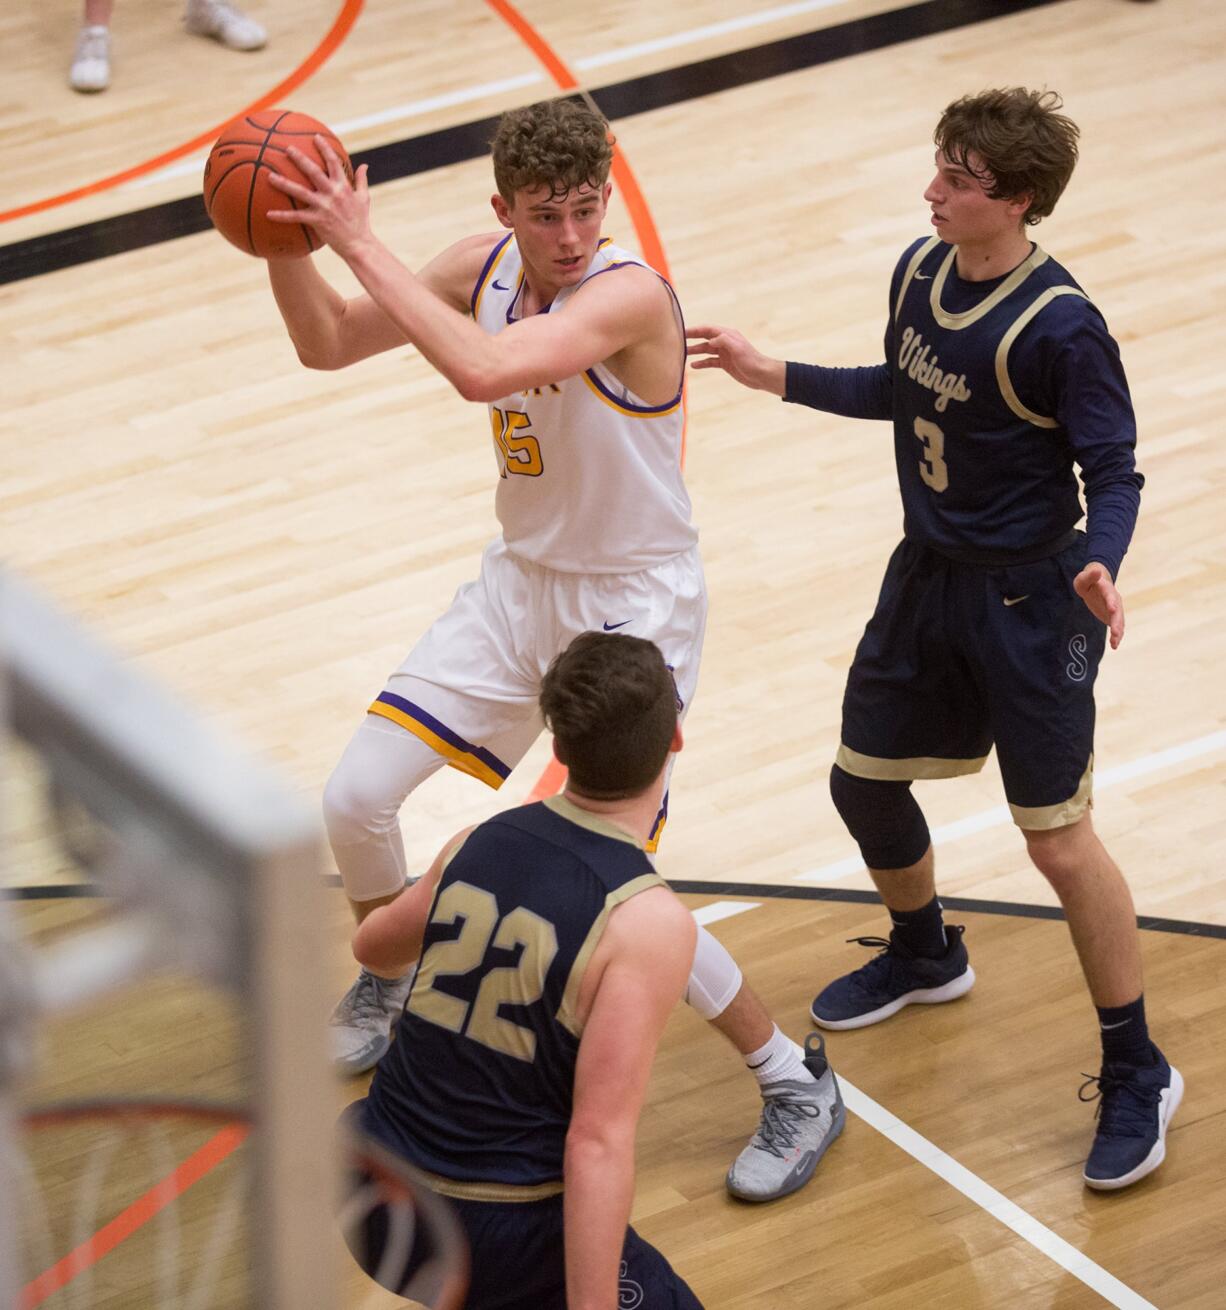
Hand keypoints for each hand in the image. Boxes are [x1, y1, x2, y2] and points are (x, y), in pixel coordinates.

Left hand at [266, 136, 371, 259]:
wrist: (359, 244)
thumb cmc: (361, 222)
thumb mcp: (364, 199)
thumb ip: (362, 180)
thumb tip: (364, 165)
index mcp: (344, 187)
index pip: (333, 162)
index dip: (324, 148)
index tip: (316, 137)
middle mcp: (333, 194)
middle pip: (313, 171)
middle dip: (300, 158)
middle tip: (287, 148)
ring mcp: (324, 207)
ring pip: (300, 192)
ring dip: (284, 184)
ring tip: (269, 176)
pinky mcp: (317, 221)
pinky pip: (296, 217)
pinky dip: (282, 216)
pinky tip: (268, 214)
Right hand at [685, 324, 784, 394]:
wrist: (761, 375)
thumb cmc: (751, 360)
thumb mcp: (737, 348)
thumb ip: (723, 340)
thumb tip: (710, 340)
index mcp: (728, 335)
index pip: (708, 329)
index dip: (695, 330)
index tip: (682, 331)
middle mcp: (725, 342)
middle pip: (705, 338)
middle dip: (692, 338)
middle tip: (678, 340)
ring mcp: (724, 353)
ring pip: (706, 350)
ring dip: (695, 351)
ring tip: (683, 354)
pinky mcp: (725, 364)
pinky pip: (710, 362)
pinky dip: (702, 363)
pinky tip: (693, 366)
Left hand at [1074, 561, 1124, 648]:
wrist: (1095, 585)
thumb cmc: (1087, 581)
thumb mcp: (1083, 578)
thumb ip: (1089, 576)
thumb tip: (1096, 570)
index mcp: (1106, 589)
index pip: (1109, 596)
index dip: (1111, 602)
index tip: (1113, 609)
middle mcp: (1114, 600)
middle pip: (1117, 612)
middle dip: (1116, 622)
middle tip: (1115, 632)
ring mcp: (1115, 609)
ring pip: (1118, 621)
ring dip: (1118, 632)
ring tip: (1115, 642)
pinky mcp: (1112, 617)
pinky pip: (1116, 627)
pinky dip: (1116, 636)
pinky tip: (1114, 646)